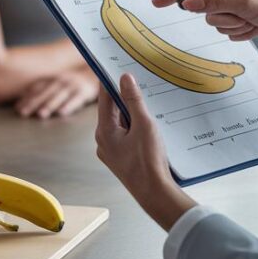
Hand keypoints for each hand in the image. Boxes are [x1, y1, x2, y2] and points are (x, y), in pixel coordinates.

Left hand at [13, 68, 99, 118]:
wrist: (97, 74)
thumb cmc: (74, 83)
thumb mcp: (59, 83)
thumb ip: (44, 89)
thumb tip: (23, 99)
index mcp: (53, 79)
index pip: (37, 88)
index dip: (27, 98)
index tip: (18, 108)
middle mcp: (62, 81)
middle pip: (46, 93)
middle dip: (34, 103)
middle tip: (24, 113)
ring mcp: (73, 86)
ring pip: (59, 96)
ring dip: (50, 105)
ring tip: (41, 114)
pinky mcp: (85, 92)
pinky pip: (76, 99)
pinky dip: (69, 106)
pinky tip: (62, 113)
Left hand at [95, 74, 195, 230]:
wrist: (155, 194)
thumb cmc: (148, 162)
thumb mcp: (144, 125)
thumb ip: (134, 100)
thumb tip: (125, 78)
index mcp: (104, 131)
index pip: (104, 98)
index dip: (109, 80)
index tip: (112, 64)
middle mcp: (103, 141)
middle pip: (112, 110)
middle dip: (124, 96)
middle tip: (136, 80)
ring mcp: (111, 151)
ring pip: (120, 123)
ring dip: (132, 112)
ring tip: (146, 101)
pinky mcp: (121, 157)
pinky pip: (125, 135)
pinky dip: (134, 126)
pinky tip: (148, 123)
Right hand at [153, 0, 257, 49]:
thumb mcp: (248, 3)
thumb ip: (216, 3)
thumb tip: (190, 3)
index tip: (158, 2)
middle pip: (204, 9)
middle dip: (225, 18)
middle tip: (247, 17)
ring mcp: (232, 5)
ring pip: (215, 23)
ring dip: (236, 27)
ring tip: (255, 21)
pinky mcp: (237, 19)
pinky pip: (227, 33)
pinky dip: (241, 34)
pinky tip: (257, 28)